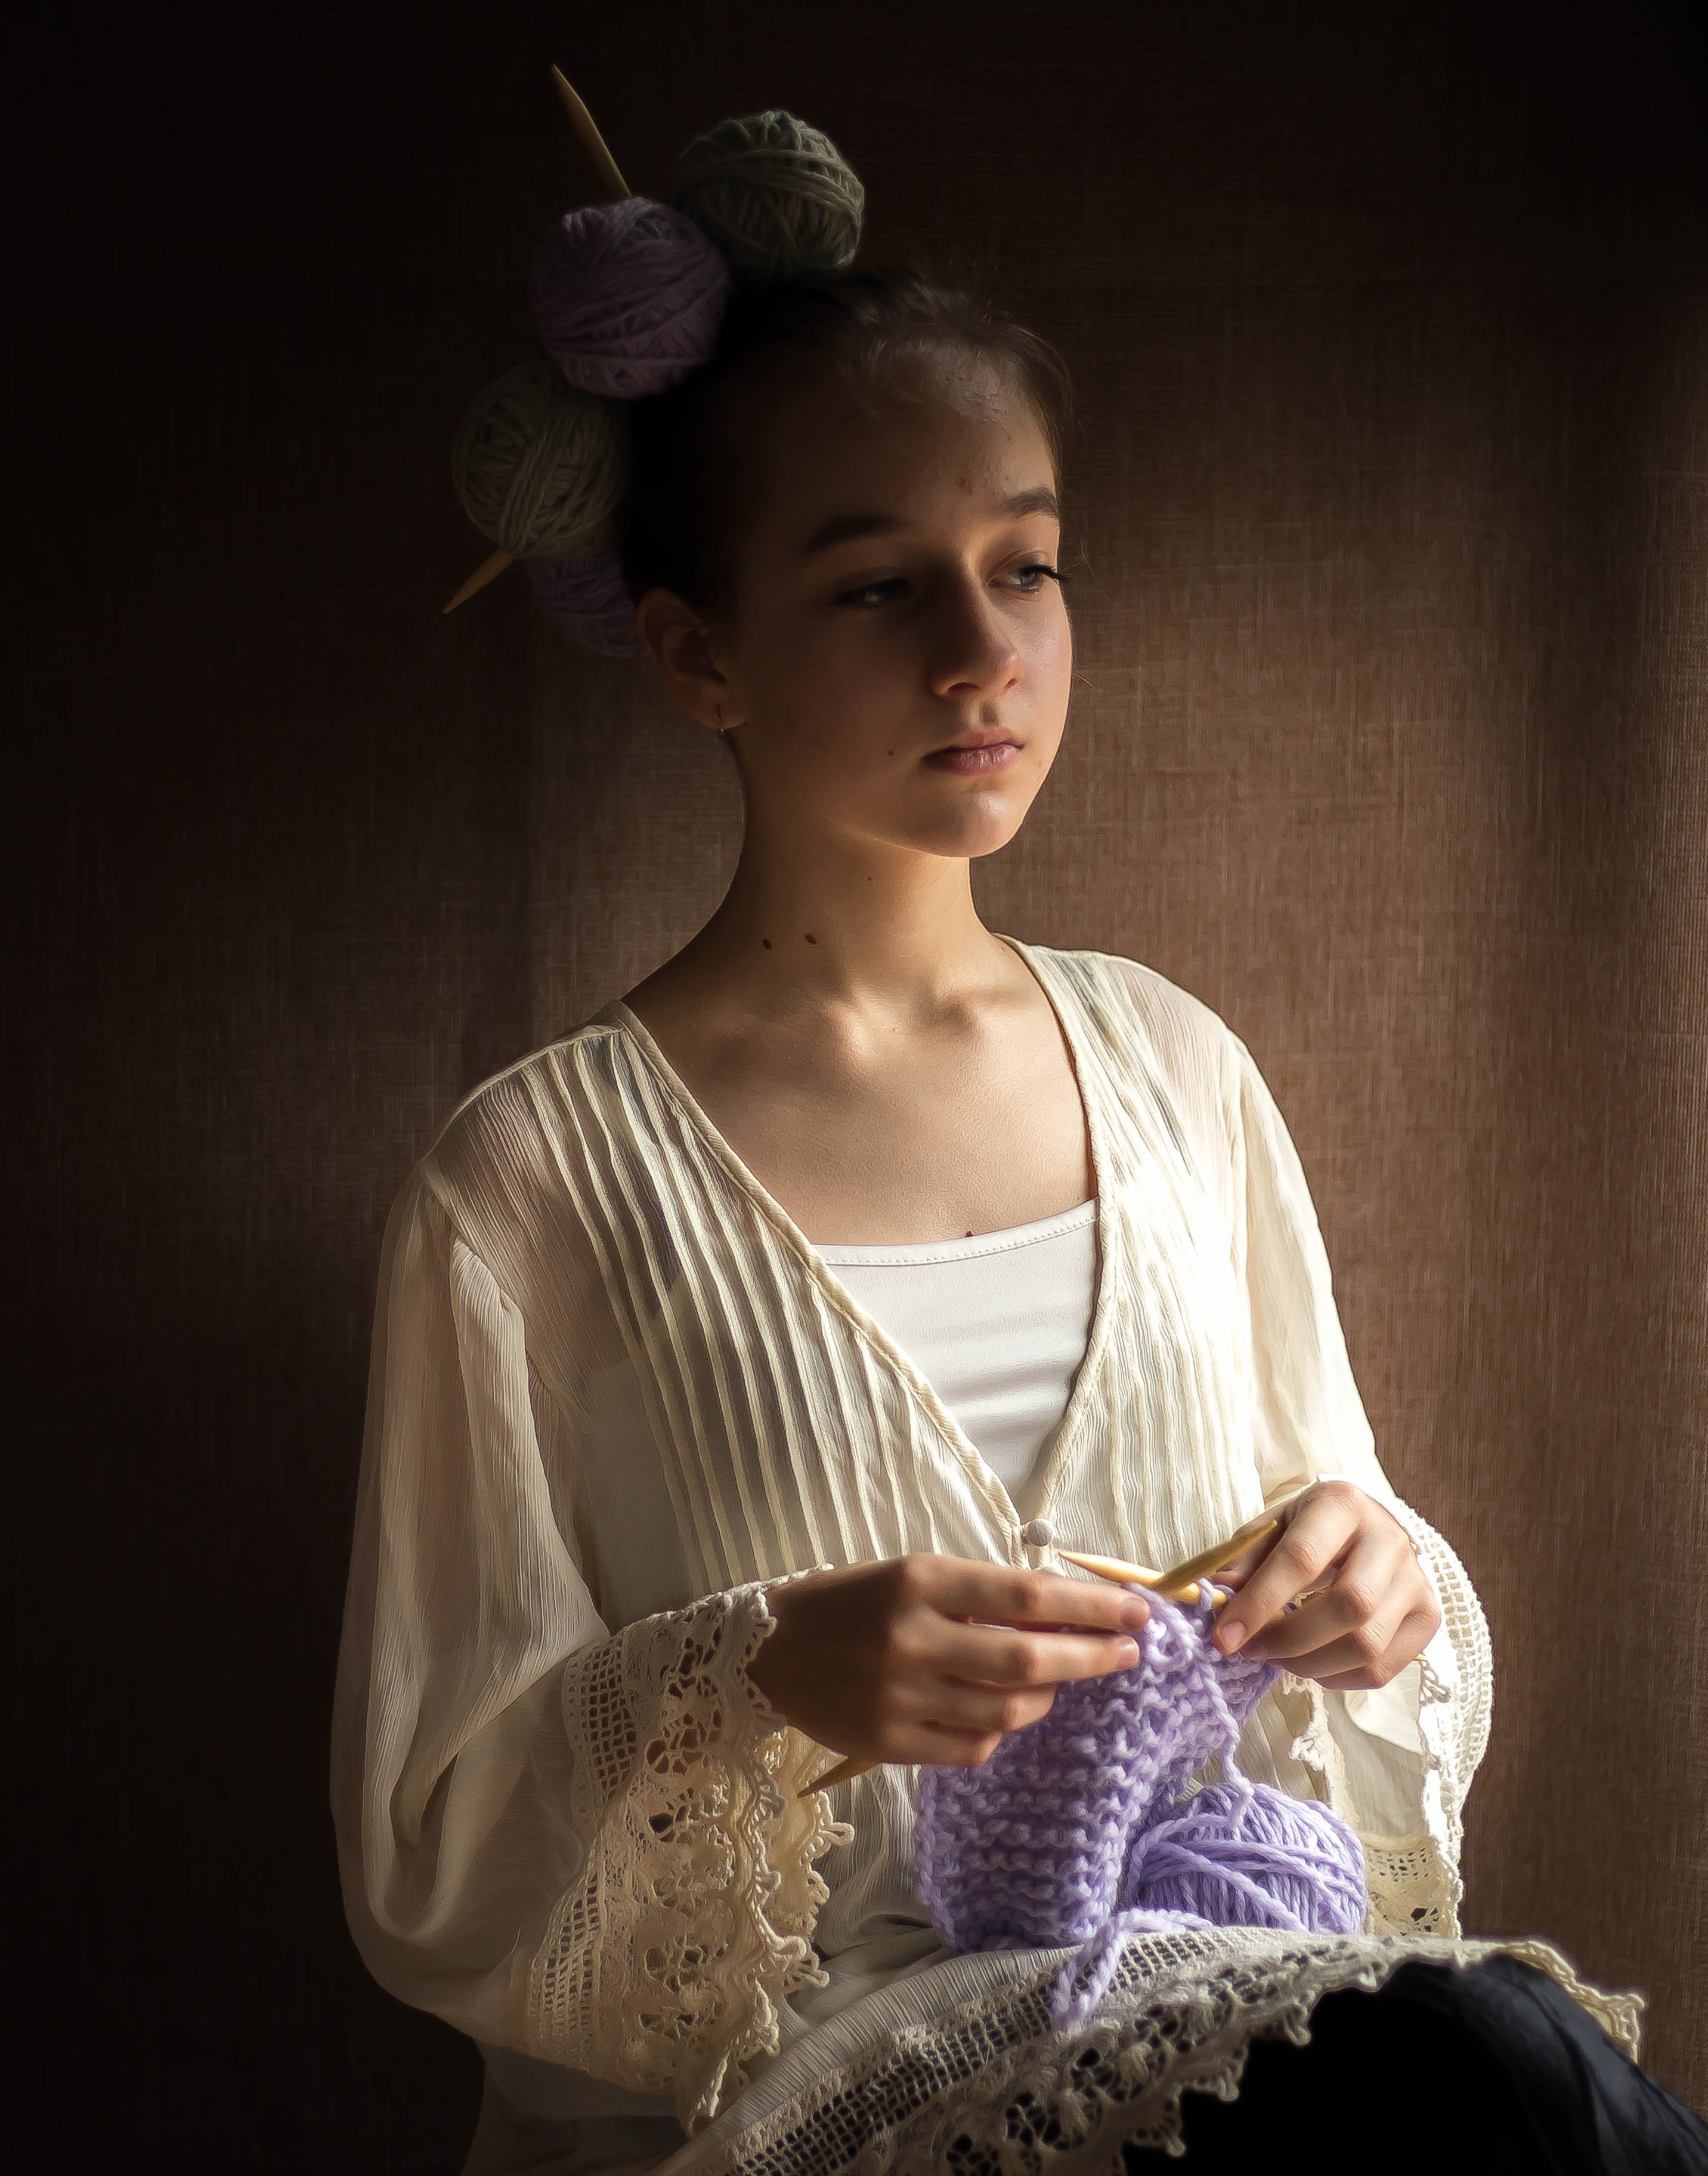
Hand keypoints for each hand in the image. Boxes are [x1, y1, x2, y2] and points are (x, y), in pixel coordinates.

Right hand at [744, 1553, 1150, 1766]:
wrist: (769, 1649)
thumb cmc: (853, 1601)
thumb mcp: (913, 1575)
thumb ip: (979, 1595)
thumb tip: (1061, 1614)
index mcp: (921, 1581)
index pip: (1026, 1595)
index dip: (1090, 1607)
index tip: (1136, 1613)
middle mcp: (913, 1638)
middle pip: (1028, 1658)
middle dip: (1090, 1656)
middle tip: (1128, 1653)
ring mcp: (900, 1696)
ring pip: (1006, 1712)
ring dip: (1047, 1697)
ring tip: (1061, 1682)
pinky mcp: (888, 1743)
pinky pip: (970, 1748)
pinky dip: (999, 1734)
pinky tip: (1004, 1714)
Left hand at [1211, 1480, 1440, 1690]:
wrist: (1369, 1528)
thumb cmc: (1311, 1529)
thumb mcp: (1273, 1528)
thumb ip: (1244, 1559)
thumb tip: (1216, 1594)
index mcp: (1343, 1505)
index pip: (1302, 1558)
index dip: (1259, 1602)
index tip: (1224, 1637)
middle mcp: (1390, 1540)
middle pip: (1348, 1606)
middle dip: (1290, 1640)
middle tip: (1252, 1650)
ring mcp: (1417, 1581)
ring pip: (1367, 1645)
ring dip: (1310, 1664)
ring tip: (1279, 1658)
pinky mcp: (1428, 1617)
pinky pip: (1382, 1669)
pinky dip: (1337, 1678)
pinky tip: (1312, 1664)